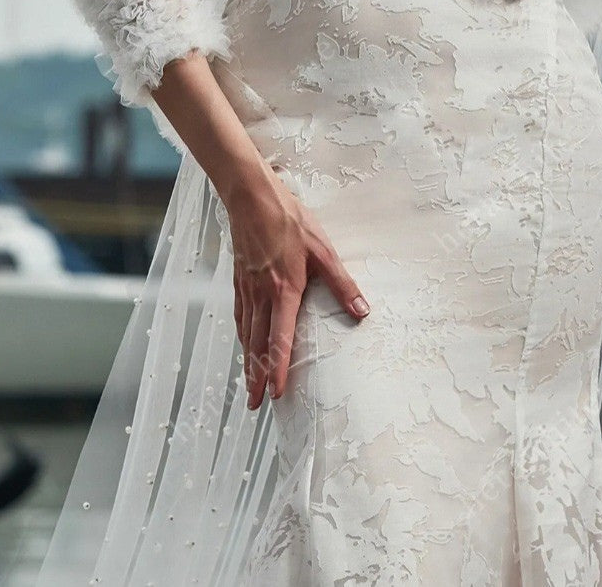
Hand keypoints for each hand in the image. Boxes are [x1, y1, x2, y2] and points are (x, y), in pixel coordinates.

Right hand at [226, 170, 369, 408]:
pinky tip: (242, 344)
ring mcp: (247, 287)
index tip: (276, 395)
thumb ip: (341, 283)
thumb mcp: (323, 249)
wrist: (250, 196)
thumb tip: (362, 312)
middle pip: (257, 344)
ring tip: (248, 385)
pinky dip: (240, 336)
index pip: (280, 338)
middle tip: (256, 405)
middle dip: (257, 377)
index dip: (278, 369)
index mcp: (284, 290)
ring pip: (245, 333)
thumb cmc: (289, 219)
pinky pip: (239, 315)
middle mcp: (261, 295)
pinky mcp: (239, 278)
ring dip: (247, 362)